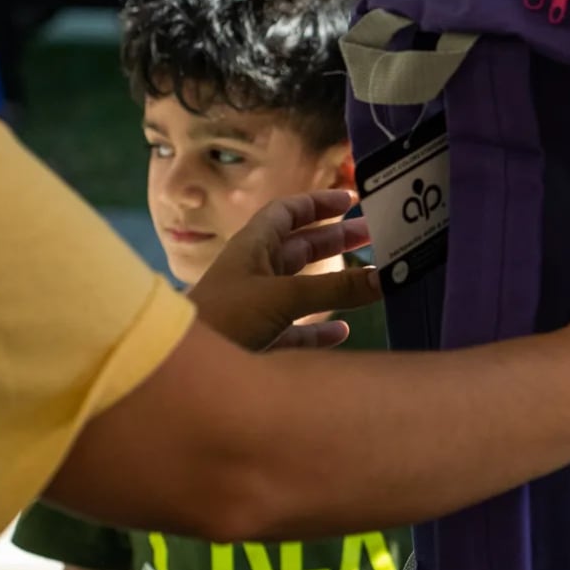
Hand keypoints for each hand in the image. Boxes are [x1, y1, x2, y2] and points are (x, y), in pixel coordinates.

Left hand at [188, 190, 380, 350]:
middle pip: (300, 247)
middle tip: (374, 234)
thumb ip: (335, 288)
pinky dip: (320, 328)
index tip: (350, 200)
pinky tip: (342, 331)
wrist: (185, 369)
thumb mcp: (283, 297)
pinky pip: (297, 330)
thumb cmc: (224, 318)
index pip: (287, 212)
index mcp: (252, 247)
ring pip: (302, 287)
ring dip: (334, 282)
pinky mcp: (258, 340)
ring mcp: (255, 307)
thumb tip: (384, 276)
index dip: (317, 203)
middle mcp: (254, 272)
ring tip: (370, 276)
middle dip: (336, 239)